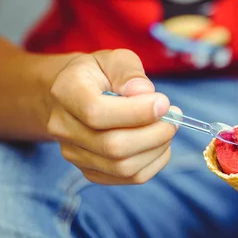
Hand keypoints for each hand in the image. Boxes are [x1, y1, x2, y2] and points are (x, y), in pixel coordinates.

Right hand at [47, 49, 177, 184]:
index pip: (96, 113)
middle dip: (154, 134)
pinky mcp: (90, 171)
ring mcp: (74, 154)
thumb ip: (129, 72)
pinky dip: (153, 163)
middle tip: (174, 117)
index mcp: (65, 92)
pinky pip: (129, 178)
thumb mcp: (114, 59)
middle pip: (113, 146)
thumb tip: (144, 93)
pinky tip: (160, 143)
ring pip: (123, 167)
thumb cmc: (100, 74)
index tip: (164, 102)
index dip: (136, 112)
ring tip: (168, 128)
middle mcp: (63, 127)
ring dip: (157, 149)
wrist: (76, 96)